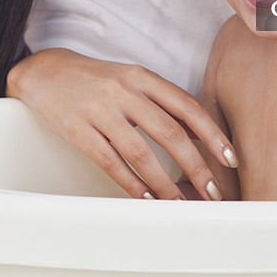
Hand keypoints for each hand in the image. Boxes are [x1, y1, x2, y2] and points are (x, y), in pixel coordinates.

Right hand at [6, 48, 237, 200]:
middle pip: (169, 132)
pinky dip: (131, 184)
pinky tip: (146, 198)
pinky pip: (110, 162)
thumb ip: (160, 102)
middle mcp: (124, 91)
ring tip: (181, 205)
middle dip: (196, 166)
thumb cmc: (96, 80)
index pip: (186, 106)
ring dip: (165, 183)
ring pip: (141, 152)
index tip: (230, 159)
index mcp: (142, 77)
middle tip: (212, 191)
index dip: (212, 134)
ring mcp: (100, 110)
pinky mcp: (78, 130)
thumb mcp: (131, 80)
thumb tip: (198, 136)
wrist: (46, 72)